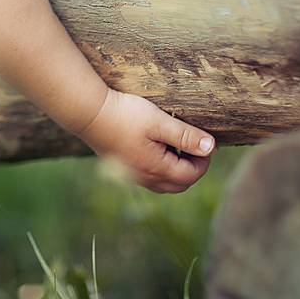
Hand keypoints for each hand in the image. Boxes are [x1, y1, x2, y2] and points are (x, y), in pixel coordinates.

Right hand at [76, 89, 215, 193]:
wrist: (89, 113)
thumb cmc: (125, 115)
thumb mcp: (159, 122)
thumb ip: (186, 136)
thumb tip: (210, 147)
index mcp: (156, 169)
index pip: (191, 175)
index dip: (204, 161)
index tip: (206, 141)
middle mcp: (144, 178)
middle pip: (179, 185)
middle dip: (193, 169)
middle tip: (196, 146)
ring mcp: (132, 175)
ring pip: (164, 183)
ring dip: (177, 170)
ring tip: (178, 146)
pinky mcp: (123, 169)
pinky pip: (150, 178)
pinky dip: (162, 168)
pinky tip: (158, 147)